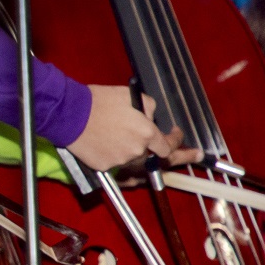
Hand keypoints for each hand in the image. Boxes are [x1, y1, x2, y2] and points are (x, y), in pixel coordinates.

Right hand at [63, 86, 195, 171]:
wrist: (70, 114)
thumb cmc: (100, 102)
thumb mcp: (132, 96)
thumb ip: (149, 109)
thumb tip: (151, 119)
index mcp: (146, 133)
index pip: (169, 144)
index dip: (177, 140)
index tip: (177, 134)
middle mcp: (137, 151)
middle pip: (157, 158)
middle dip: (178, 156)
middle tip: (194, 156)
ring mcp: (120, 161)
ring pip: (135, 161)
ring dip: (136, 151)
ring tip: (125, 137)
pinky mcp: (104, 167)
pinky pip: (116, 164)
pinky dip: (116, 154)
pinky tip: (108, 143)